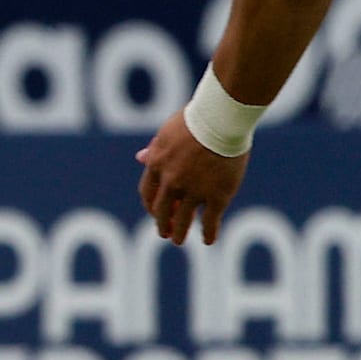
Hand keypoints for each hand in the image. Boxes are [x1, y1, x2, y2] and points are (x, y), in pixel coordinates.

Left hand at [136, 108, 248, 245]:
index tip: (156, 211)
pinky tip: (209, 240)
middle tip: (165, 232)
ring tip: (178, 239)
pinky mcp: (217, 196)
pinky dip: (209, 234)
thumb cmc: (196, 119)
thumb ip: (155, 148)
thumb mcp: (168, 131)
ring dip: (178, 233)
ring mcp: (193, 190)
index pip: (148, 192)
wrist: (220, 119)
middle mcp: (171, 181)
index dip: (151, 205)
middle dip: (161, 224)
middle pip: (161, 210)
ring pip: (182, 221)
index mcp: (157, 164)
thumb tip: (140, 158)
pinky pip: (210, 222)